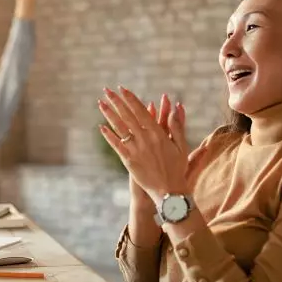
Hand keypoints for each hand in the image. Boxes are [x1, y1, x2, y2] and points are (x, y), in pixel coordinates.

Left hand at [99, 87, 203, 205]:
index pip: (141, 111)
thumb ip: (177, 126)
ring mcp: (135, 150)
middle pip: (128, 116)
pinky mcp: (128, 161)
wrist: (169, 192)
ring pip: (119, 128)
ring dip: (109, 115)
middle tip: (107, 90)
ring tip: (100, 103)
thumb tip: (178, 106)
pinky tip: (101, 127)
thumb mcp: (181, 146)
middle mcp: (145, 139)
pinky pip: (116, 145)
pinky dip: (108, 136)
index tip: (122, 89)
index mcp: (158, 134)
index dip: (131, 99)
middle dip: (117, 102)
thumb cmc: (177, 168)